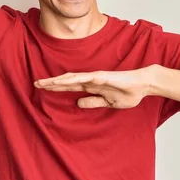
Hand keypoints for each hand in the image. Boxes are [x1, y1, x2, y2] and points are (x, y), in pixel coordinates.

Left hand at [34, 67, 153, 108]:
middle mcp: (90, 79)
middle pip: (67, 81)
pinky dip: (76, 78)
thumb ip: (93, 102)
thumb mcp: (107, 103)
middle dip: (52, 83)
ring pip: (73, 78)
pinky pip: (87, 77)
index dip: (56, 87)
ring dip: (59, 80)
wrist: (143, 85)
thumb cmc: (128, 92)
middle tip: (36, 83)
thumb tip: (77, 103)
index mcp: (91, 86)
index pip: (70, 86)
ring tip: (45, 82)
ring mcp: (96, 77)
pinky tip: (66, 80)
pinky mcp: (103, 77)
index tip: (42, 88)